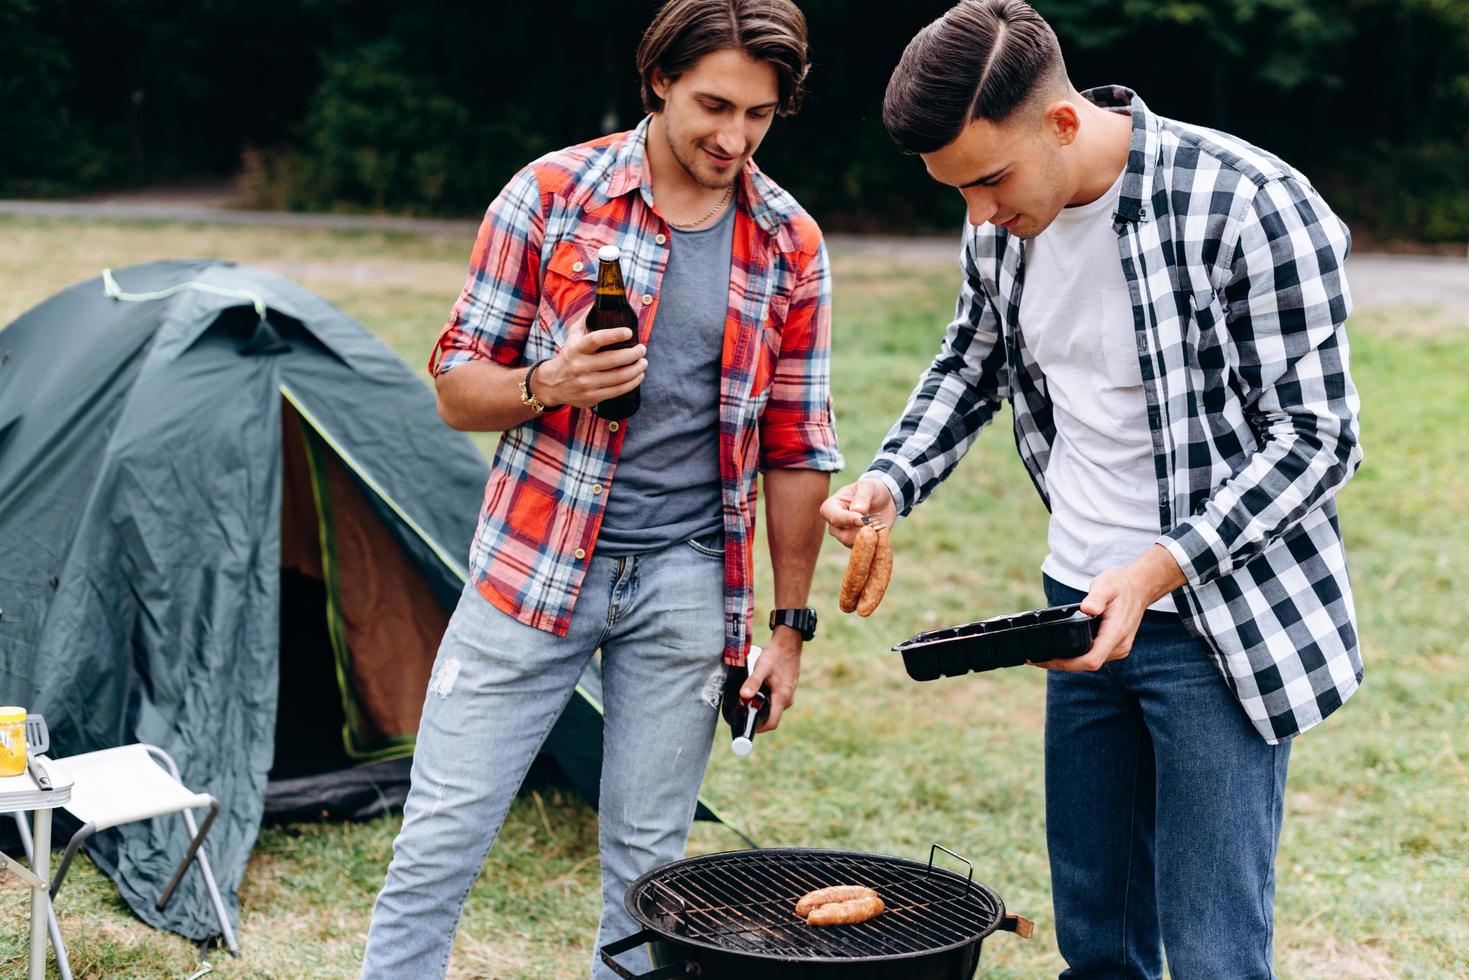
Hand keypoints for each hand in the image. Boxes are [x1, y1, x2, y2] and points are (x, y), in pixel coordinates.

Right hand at [534, 309, 646, 408]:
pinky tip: (638, 376)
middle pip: (612, 360)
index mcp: (576, 349)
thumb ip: (586, 320)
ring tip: (643, 362)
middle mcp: (580, 366)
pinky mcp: (592, 397)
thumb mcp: (572, 336)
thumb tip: (600, 302)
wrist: (552, 384)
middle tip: (642, 349)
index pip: (596, 340)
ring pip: (618, 377)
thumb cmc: (569, 355)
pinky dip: (632, 383)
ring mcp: (586, 383)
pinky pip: (617, 390)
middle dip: (633, 354)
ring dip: (635, 369)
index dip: (614, 335)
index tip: (629, 332)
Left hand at [741, 627, 801, 732]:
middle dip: (756, 716)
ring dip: (760, 706)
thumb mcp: (762, 667)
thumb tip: (743, 696)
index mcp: (782, 698)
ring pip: (772, 708)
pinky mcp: (786, 689)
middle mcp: (787, 700)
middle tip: (741, 709)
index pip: (771, 723)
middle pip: (770, 717)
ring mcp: (788, 695)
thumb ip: (753, 682)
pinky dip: (765, 699)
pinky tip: (756, 690)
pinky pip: (775, 701)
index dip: (758, 728)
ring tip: (747, 698)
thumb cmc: (776, 655)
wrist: (788, 643)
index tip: (745, 725)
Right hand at [819, 479, 896, 547]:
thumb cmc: (872, 490)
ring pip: (854, 544)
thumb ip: (862, 496)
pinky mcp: (857, 543)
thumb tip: (857, 510)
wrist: (885, 501)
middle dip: (861, 531)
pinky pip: (865, 548)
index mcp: (831, 506)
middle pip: (842, 535)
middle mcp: (835, 524)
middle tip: (875, 521)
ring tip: (879, 522)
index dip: (848, 519)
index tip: (863, 519)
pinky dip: (875, 541)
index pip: (834, 517)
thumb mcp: (868, 486)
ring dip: (870, 536)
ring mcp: (846, 535)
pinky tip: (880, 529)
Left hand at [1031, 545, 1185, 671]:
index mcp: (1116, 633)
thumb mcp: (1106, 586)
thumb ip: (1096, 598)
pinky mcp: (1114, 647)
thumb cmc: (1120, 585)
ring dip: (1066, 663)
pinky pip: (1092, 657)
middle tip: (1034, 660)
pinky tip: (1060, 653)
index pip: (1091, 660)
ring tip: (1042, 658)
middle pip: (1086, 665)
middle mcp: (1118, 646)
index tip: (1047, 660)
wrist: (1139, 588)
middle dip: (1060, 665)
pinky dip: (1075, 658)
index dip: (1067, 664)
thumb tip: (1088, 609)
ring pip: (1089, 663)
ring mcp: (1118, 648)